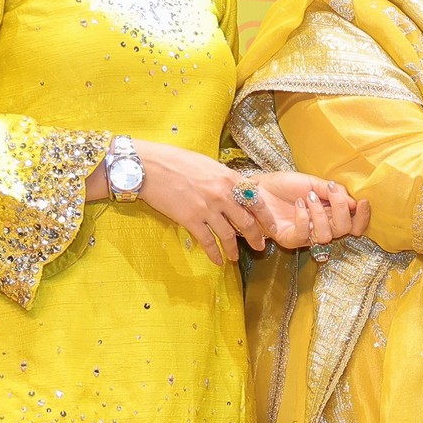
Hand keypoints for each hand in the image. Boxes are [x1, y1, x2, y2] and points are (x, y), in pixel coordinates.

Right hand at [126, 141, 265, 265]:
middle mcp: (223, 195)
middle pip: (246, 222)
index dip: (266, 217)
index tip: (272, 228)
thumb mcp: (208, 165)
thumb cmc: (176, 161)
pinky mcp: (191, 220)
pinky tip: (217, 260)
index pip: (257, 201)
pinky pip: (208, 241)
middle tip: (260, 247)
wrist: (149, 166)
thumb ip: (224, 179)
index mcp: (229, 179)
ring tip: (235, 257)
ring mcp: (207, 209)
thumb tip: (236, 190)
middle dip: (256, 237)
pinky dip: (214, 253)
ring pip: (229, 235)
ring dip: (234, 249)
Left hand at [238, 171, 368, 251]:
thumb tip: (354, 202)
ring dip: (321, 213)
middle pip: (345, 230)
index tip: (362, 202)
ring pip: (327, 236)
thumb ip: (334, 193)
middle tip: (331, 193)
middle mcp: (322, 227)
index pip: (355, 225)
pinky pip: (304, 235)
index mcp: (331, 214)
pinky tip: (299, 204)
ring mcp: (306, 235)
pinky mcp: (290, 240)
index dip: (363, 217)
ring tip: (310, 197)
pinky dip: (304, 218)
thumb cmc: (285, 185)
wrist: (259, 187)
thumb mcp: (313, 183)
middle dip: (342, 210)